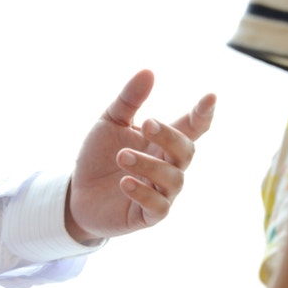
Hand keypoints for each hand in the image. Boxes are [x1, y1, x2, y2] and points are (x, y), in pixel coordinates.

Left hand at [66, 69, 214, 241]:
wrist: (77, 194)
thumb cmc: (99, 156)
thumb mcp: (109, 123)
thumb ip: (129, 100)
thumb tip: (148, 71)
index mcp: (163, 142)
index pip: (192, 127)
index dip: (203, 114)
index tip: (210, 97)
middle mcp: (168, 166)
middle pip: (186, 151)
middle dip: (169, 136)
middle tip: (146, 124)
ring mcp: (161, 192)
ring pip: (173, 179)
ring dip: (149, 165)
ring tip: (122, 156)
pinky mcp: (148, 216)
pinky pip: (157, 207)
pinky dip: (143, 193)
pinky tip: (125, 182)